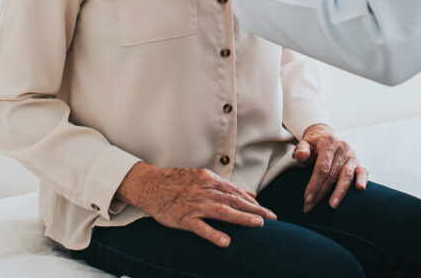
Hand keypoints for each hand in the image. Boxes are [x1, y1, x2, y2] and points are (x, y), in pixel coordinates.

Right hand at [115, 163, 276, 247]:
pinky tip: (226, 241)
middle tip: (271, 218)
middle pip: (234, 200)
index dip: (253, 202)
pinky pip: (200, 227)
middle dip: (255, 210)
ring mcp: (193, 205)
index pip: (236, 192)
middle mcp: (203, 190)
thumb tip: (250, 194)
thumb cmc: (176, 183)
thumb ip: (226, 187)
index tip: (267, 211)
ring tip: (257, 225)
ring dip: (241, 218)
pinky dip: (214, 234)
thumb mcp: (202, 178)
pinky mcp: (183, 218)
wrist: (149, 185)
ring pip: (222, 211)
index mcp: (209, 179)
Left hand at [295, 123, 367, 212]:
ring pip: (346, 176)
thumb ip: (301, 150)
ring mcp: (352, 156)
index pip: (322, 167)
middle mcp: (342, 148)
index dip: (314, 184)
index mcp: (328, 142)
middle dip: (321, 193)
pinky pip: (363, 172)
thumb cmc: (313, 147)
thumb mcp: (304, 145)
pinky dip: (362, 180)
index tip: (307, 199)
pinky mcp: (358, 163)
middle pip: (332, 174)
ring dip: (339, 192)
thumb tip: (301, 155)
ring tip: (332, 206)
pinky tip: (360, 189)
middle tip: (310, 206)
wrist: (325, 139)